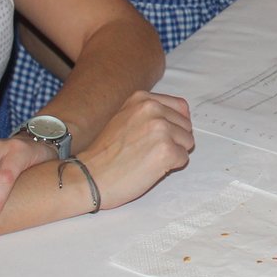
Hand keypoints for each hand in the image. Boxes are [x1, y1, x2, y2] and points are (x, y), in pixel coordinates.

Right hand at [75, 92, 194, 210]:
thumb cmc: (105, 154)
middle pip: (186, 125)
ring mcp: (161, 129)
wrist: (89, 177)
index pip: (181, 107)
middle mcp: (153, 109)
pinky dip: (171, 167)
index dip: (174, 125)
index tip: (157, 137)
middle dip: (174, 139)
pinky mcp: (166, 151)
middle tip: (148, 151)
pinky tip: (150, 168)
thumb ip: (149, 113)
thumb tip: (181, 116)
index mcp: (143, 99)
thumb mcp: (125, 118)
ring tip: (148, 159)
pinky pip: (183, 159)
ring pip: (187, 142)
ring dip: (173, 153)